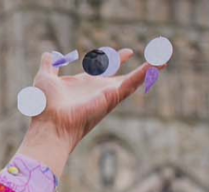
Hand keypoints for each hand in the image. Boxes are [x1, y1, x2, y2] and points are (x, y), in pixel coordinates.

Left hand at [17, 48, 162, 175]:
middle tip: (134, 52)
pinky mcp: (114, 96)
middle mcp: (97, 90)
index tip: (126, 53)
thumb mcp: (45, 78)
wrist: (50, 122)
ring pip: (132, 80)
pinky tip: (159, 64)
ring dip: (148, 69)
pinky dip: (147, 72)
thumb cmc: (45, 106)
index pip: (101, 69)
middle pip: (118, 75)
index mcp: (83, 84)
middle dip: (126, 64)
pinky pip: (133, 82)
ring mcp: (107, 94)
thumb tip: (50, 54)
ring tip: (163, 60)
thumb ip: (49, 65)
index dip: (111, 59)